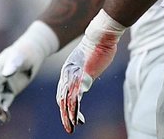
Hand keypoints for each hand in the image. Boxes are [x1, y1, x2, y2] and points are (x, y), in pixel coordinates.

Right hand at [0, 30, 51, 122]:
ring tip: (5, 118)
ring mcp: (1, 86)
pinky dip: (4, 110)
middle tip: (0, 113)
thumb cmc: (25, 52)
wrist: (32, 52)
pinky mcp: (8, 92)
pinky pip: (3, 103)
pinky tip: (7, 118)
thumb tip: (5, 74)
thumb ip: (13, 63)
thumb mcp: (21, 56)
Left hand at [55, 10, 124, 133]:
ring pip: (67, 101)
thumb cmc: (100, 45)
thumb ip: (87, 72)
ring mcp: (74, 75)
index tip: (74, 115)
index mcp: (69, 70)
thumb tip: (86, 81)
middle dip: (64, 115)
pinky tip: (76, 119)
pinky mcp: (81, 77)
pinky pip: (75, 97)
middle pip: (62, 98)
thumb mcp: (91, 61)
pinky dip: (75, 110)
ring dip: (68, 116)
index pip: (63, 91)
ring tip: (71, 128)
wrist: (101, 35)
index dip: (66, 105)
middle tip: (68, 128)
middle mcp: (68, 73)